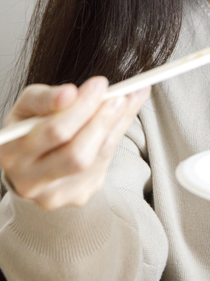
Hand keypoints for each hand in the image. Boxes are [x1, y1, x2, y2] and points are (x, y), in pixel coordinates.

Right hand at [0, 77, 149, 209]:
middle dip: (102, 121)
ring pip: (96, 160)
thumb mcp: (28, 105)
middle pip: (77, 154)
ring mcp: (55, 194)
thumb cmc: (30, 127)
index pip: (54, 131)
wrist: (29, 161)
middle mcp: (29, 181)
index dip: (81, 107)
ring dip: (116, 126)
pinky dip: (115, 137)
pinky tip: (119, 119)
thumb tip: (70, 93)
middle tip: (120, 96)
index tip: (100, 84)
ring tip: (127, 101)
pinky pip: (103, 165)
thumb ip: (46, 97)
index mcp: (11, 152)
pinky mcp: (77, 196)